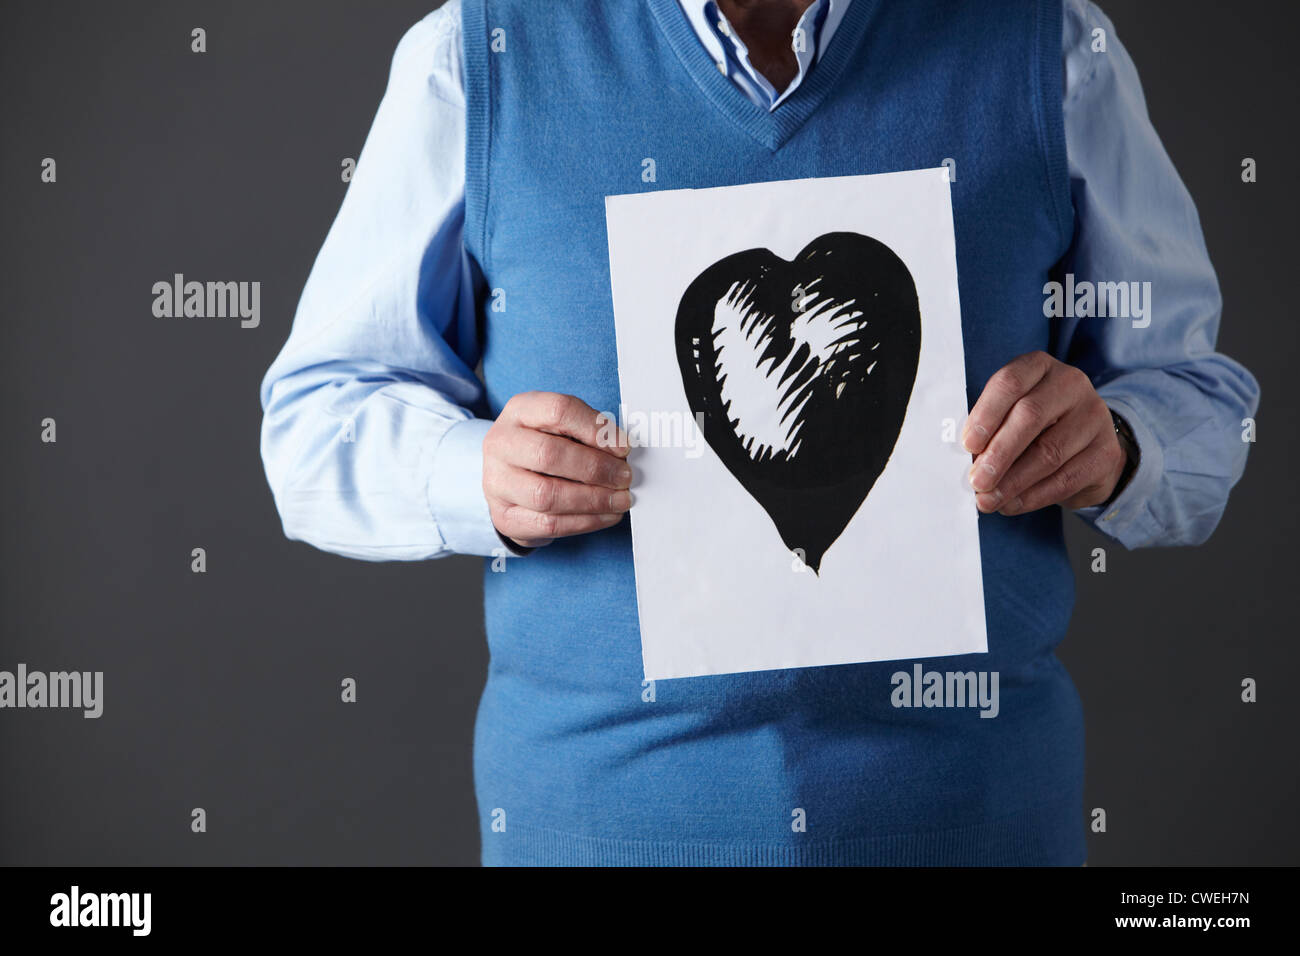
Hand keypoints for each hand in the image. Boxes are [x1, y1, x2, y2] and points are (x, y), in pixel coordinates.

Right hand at [483, 391, 631, 548]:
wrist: (509, 479)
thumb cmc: (545, 445)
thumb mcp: (562, 426)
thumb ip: (589, 432)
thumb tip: (621, 451)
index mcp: (520, 410)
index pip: (558, 410)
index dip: (595, 430)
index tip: (623, 448)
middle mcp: (501, 443)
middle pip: (549, 455)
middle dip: (596, 468)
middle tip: (624, 477)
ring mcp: (497, 482)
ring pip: (547, 495)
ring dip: (593, 500)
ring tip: (620, 500)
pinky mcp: (504, 517)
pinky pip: (548, 524)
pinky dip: (585, 522)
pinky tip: (606, 516)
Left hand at [962, 351, 1125, 515]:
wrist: (1085, 446)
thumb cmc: (1033, 427)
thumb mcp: (1010, 415)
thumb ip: (990, 429)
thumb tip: (969, 461)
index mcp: (1039, 367)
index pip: (1010, 383)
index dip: (986, 414)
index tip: (968, 445)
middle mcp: (1071, 384)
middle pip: (1031, 416)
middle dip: (999, 453)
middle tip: (977, 481)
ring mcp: (1094, 416)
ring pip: (1049, 452)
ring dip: (1013, 482)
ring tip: (988, 500)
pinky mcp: (1106, 451)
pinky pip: (1067, 478)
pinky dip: (1034, 496)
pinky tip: (1012, 505)